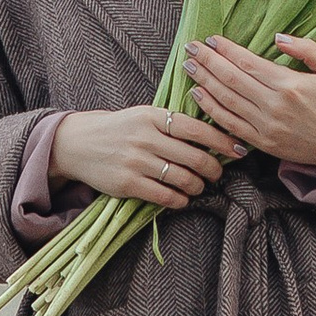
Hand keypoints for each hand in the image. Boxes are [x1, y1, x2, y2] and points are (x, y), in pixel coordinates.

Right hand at [52, 105, 232, 207]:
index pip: (197, 129)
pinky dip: (180, 200)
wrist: (77, 143)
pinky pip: (165, 196)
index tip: (239, 149)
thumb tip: (212, 134)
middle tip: (217, 174)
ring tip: (199, 186)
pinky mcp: (127, 183)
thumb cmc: (118, 128)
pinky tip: (182, 198)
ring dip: (198, 186)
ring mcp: (136, 161)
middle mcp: (146, 137)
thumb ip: (172, 122)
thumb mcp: (143, 115)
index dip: (222, 141)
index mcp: (153, 116)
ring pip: (183, 179)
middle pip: (195, 157)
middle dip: (213, 169)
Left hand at [182, 32, 315, 177]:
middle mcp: (274, 106)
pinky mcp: (263, 143)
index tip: (210, 39)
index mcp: (289, 85)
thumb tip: (278, 38)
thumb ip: (307, 49)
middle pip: (232, 80)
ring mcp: (266, 127)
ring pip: (227, 101)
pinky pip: (231, 125)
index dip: (227, 50)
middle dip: (208, 62)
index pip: (248, 64)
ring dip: (204, 82)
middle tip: (190, 48)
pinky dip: (212, 110)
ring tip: (189, 67)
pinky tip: (198, 96)